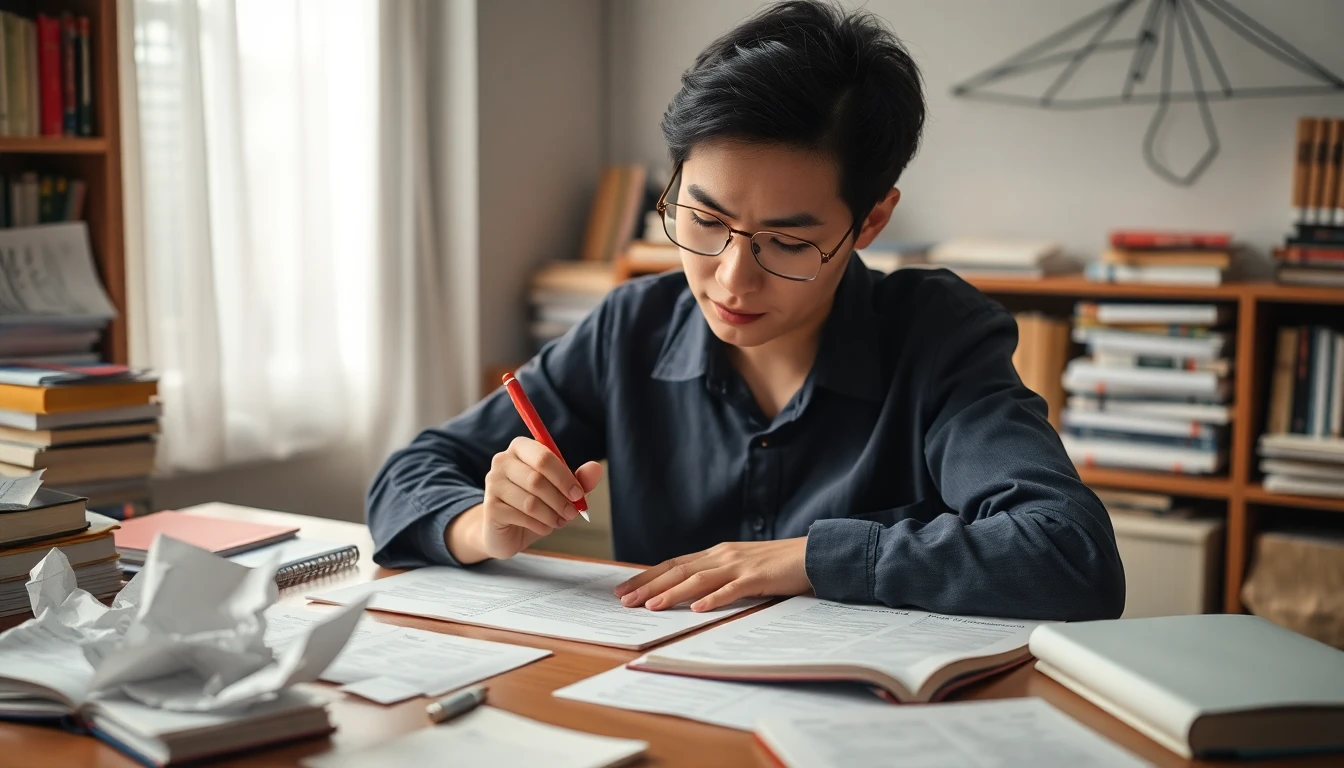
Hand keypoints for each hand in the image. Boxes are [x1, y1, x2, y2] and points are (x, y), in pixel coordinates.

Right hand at [447, 437, 601, 562]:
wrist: (507, 530)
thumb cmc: (537, 504)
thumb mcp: (561, 491)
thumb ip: (579, 480)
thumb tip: (596, 468)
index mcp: (521, 448)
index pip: (544, 456)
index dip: (564, 477)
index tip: (578, 494)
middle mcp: (502, 461)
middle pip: (537, 478)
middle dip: (560, 499)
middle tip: (572, 512)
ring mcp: (493, 483)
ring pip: (531, 501)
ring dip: (552, 515)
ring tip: (559, 521)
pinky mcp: (490, 507)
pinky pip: (522, 517)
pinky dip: (540, 525)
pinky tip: (543, 527)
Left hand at [612, 538, 811, 612]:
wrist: (811, 554)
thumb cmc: (775, 565)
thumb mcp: (740, 567)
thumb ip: (717, 576)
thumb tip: (688, 593)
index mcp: (716, 554)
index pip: (673, 564)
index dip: (647, 576)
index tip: (624, 590)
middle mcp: (722, 556)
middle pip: (678, 570)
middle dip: (649, 586)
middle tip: (625, 601)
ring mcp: (739, 565)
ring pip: (699, 579)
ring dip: (672, 593)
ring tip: (651, 606)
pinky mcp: (758, 577)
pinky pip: (732, 589)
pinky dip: (713, 599)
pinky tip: (697, 609)